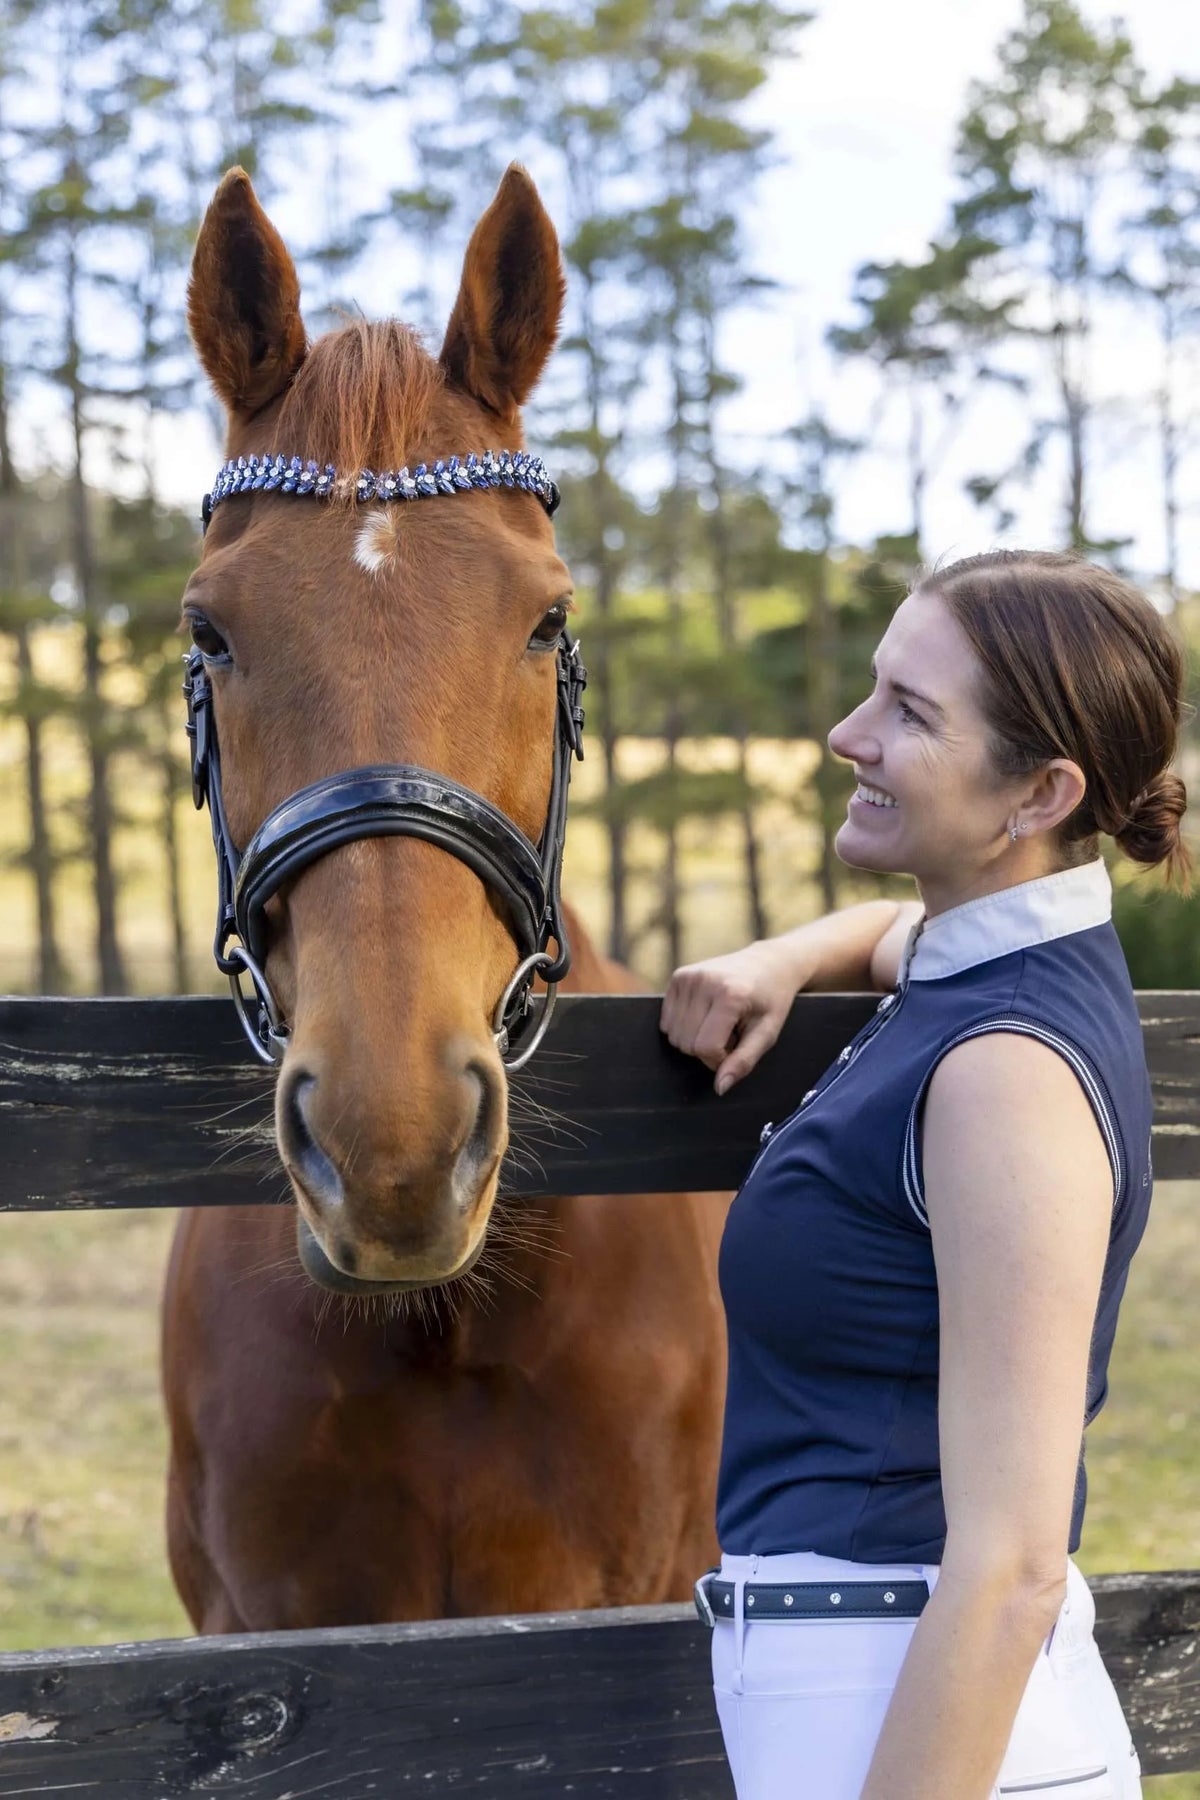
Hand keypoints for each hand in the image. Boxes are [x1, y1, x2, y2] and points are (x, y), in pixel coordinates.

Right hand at [660, 941, 800, 1094]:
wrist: (769, 964)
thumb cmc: (771, 1001)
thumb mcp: (767, 1034)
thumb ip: (743, 1062)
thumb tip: (719, 1088)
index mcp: (730, 995)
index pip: (705, 1048)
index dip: (719, 1059)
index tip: (736, 1047)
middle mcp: (704, 982)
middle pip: (687, 1043)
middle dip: (707, 1049)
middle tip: (730, 1033)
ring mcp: (688, 976)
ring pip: (674, 1035)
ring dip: (695, 1038)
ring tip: (719, 1023)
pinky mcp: (678, 976)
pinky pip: (667, 1021)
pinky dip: (685, 1026)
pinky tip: (706, 1014)